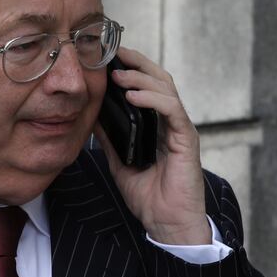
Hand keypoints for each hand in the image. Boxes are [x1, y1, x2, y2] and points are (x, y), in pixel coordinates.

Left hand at [93, 47, 209, 244]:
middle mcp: (171, 121)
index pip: (148, 86)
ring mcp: (180, 128)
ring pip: (166, 89)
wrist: (167, 223)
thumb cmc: (148, 195)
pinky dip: (153, 100)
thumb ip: (109, 137)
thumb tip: (89, 115)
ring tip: (118, 76)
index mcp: (157, 123)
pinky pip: (172, 110)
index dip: (132, 68)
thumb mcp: (119, 161)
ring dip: (141, 79)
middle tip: (114, 53)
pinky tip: (133, 96)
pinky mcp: (186, 140)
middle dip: (137, 63)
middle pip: (159, 79)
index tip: (109, 56)